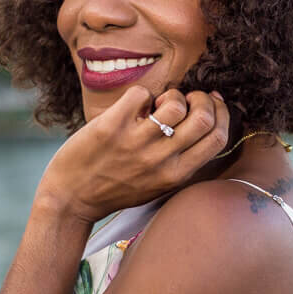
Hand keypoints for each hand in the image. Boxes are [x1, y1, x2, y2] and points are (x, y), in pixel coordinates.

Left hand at [36, 85, 230, 223]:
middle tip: (185, 99)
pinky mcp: (111, 128)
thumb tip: (205, 120)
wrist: (71, 199)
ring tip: (156, 104)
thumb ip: (181, 160)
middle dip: (201, 99)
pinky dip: (141, 94)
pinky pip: (141, 94)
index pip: (218, 138)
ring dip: (171, 95)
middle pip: (204, 118)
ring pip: (175, 104)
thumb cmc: (116, 188)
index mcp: (177, 175)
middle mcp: (161, 161)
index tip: (212, 103)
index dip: (221, 113)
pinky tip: (132, 107)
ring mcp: (136, 144)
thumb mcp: (158, 184)